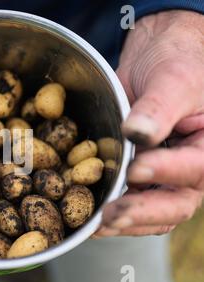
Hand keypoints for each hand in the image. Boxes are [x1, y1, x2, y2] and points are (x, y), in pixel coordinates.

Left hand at [96, 10, 203, 236]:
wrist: (157, 55)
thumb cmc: (176, 60)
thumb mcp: (172, 79)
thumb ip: (158, 108)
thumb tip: (138, 133)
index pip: (195, 168)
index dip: (166, 172)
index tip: (135, 169)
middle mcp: (189, 168)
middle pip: (174, 204)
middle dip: (141, 212)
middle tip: (110, 215)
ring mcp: (163, 175)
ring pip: (151, 212)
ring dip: (123, 221)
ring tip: (94, 224)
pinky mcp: (137, 174)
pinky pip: (129, 199)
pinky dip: (111, 208)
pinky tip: (90, 215)